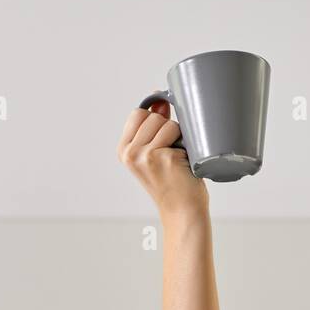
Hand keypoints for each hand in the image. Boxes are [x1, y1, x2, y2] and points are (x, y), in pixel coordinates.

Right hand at [118, 104, 208, 220]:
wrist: (183, 210)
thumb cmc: (173, 181)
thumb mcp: (155, 152)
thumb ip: (154, 126)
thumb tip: (159, 99)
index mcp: (124, 150)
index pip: (137, 114)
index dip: (154, 116)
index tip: (163, 133)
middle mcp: (130, 153)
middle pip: (152, 116)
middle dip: (167, 128)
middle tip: (171, 152)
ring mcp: (144, 155)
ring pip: (166, 122)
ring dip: (178, 135)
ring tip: (177, 157)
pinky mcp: (162, 157)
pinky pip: (178, 131)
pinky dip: (185, 144)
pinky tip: (183, 162)